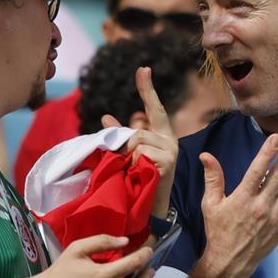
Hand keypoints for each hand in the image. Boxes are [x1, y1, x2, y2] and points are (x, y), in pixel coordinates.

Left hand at [102, 67, 177, 217]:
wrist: (150, 208)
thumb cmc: (139, 180)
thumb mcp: (129, 155)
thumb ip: (120, 136)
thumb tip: (106, 117)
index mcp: (161, 134)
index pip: (154, 107)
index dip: (147, 88)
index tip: (143, 69)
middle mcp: (170, 139)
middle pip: (137, 132)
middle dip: (125, 147)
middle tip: (125, 163)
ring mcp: (171, 150)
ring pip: (138, 142)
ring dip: (129, 158)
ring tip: (133, 172)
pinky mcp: (168, 162)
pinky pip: (141, 154)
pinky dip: (134, 165)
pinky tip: (140, 175)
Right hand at [197, 134, 277, 277]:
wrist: (229, 262)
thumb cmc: (218, 231)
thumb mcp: (210, 204)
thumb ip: (212, 178)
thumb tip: (205, 155)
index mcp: (242, 198)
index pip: (257, 170)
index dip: (268, 152)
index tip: (277, 138)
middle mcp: (260, 206)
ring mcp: (273, 217)